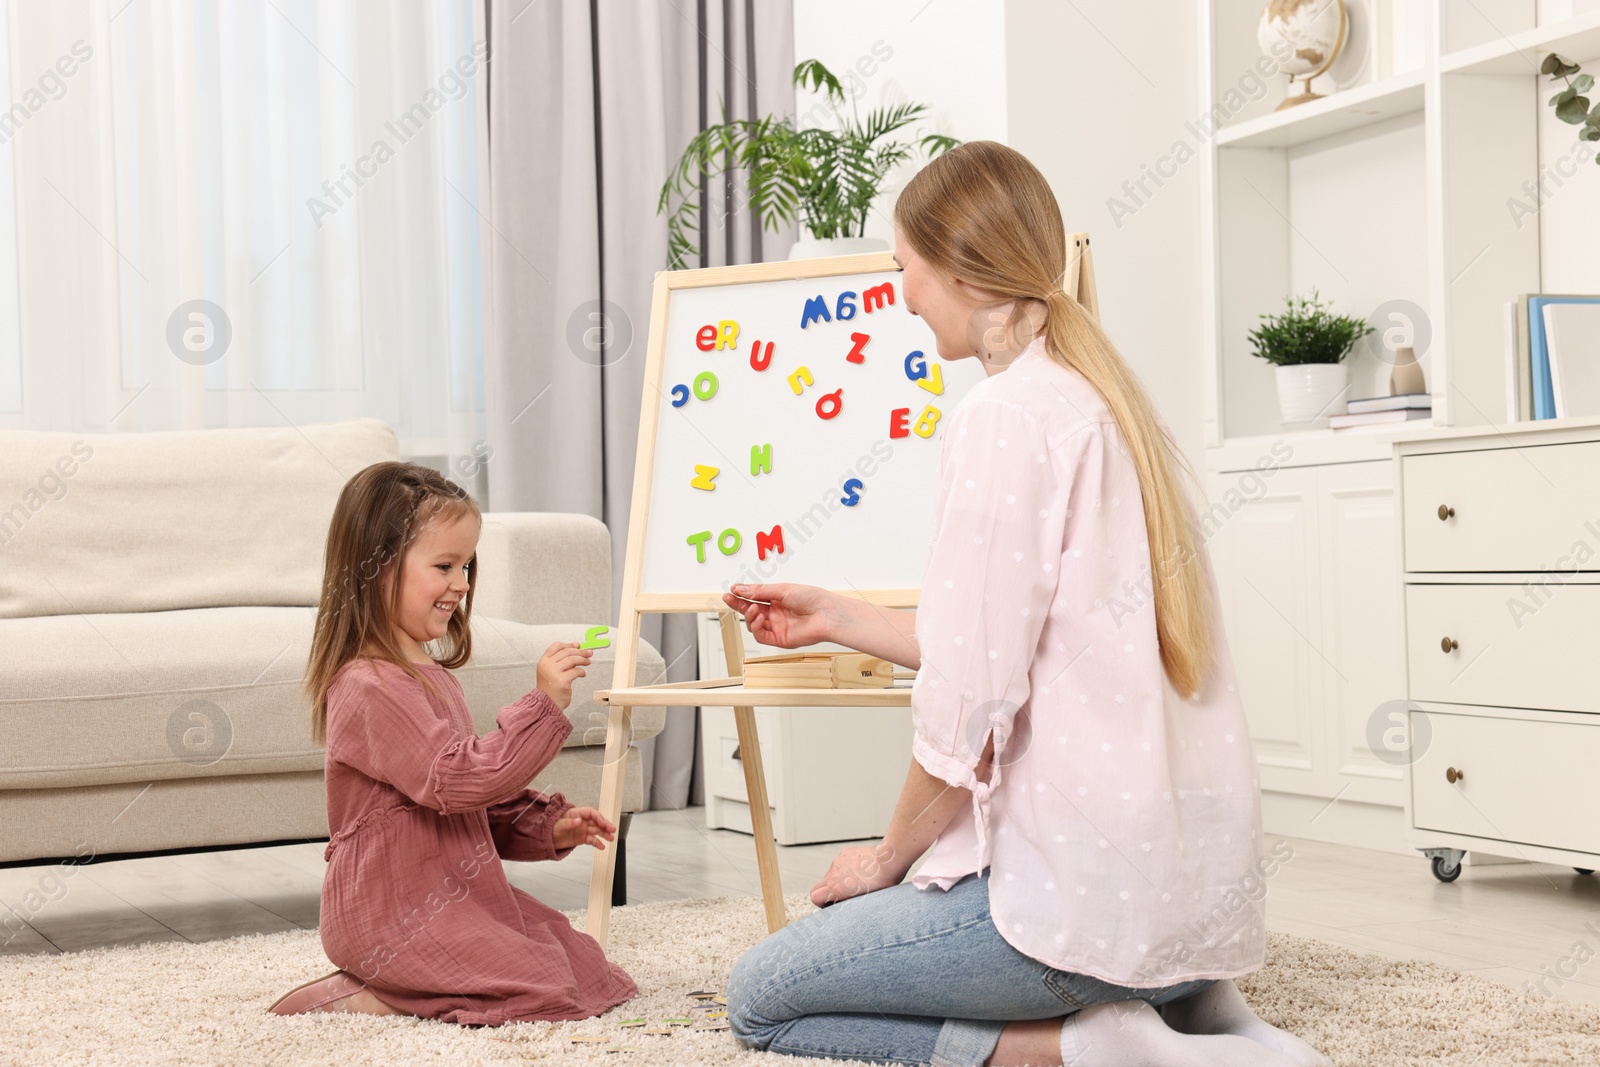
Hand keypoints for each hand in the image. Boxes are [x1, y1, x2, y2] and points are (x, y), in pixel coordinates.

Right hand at [536, 641, 591, 709]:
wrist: (547, 704)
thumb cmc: (551, 689)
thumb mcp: (552, 671)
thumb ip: (561, 661)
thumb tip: (577, 649)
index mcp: (543, 661)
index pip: (556, 646)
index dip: (568, 644)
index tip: (577, 645)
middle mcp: (547, 666)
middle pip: (566, 652)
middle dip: (580, 651)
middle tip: (588, 653)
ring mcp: (554, 673)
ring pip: (572, 659)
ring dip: (583, 659)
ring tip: (588, 662)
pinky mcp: (562, 681)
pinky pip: (576, 671)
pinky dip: (582, 671)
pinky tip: (582, 674)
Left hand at [552, 806, 615, 851]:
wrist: (546, 839)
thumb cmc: (550, 828)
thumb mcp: (558, 825)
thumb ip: (569, 823)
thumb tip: (578, 821)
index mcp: (576, 814)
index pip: (591, 813)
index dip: (598, 817)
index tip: (603, 823)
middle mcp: (581, 821)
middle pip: (596, 821)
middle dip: (605, 825)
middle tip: (612, 829)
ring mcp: (582, 830)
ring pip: (596, 831)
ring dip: (604, 834)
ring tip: (611, 838)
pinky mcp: (581, 838)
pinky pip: (591, 840)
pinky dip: (597, 843)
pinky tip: (602, 846)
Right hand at [721, 583, 835, 648]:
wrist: (826, 614)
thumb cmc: (812, 598)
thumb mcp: (782, 589)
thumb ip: (760, 592)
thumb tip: (741, 589)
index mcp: (777, 599)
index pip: (754, 597)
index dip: (742, 594)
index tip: (732, 589)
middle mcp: (776, 613)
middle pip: (751, 610)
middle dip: (738, 604)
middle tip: (728, 598)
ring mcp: (777, 626)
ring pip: (753, 624)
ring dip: (749, 616)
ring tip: (753, 609)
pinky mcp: (779, 639)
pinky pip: (761, 636)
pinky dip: (756, 627)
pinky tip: (758, 618)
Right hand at [809, 843, 902, 906]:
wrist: (888, 861)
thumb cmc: (881, 882)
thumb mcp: (863, 901)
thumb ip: (847, 902)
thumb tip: (843, 907)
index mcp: (835, 887)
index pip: (814, 897)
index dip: (821, 903)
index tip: (832, 904)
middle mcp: (833, 873)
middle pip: (817, 887)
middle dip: (825, 892)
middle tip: (841, 895)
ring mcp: (838, 861)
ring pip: (831, 874)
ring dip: (838, 879)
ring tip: (857, 881)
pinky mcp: (845, 853)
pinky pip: (839, 864)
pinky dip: (845, 868)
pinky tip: (860, 870)